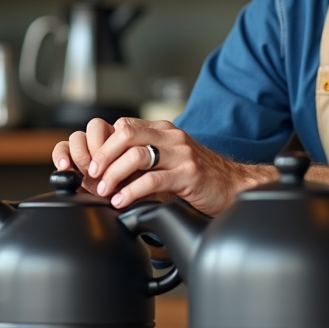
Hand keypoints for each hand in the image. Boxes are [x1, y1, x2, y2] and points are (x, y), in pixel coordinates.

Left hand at [52, 117, 274, 215]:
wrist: (234, 186)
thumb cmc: (201, 176)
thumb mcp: (172, 159)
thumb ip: (148, 157)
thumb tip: (111, 168)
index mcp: (166, 130)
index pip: (125, 126)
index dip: (104, 144)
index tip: (94, 165)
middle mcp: (173, 137)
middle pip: (126, 135)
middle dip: (104, 156)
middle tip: (95, 176)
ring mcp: (181, 154)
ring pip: (136, 156)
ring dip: (115, 175)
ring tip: (106, 191)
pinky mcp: (189, 175)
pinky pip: (153, 180)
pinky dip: (132, 192)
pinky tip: (123, 202)